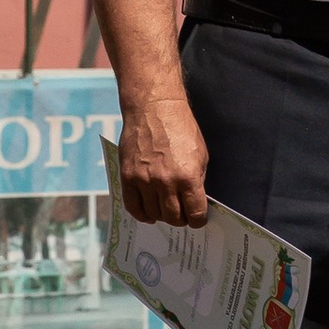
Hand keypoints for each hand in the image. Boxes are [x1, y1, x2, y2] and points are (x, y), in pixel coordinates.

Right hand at [117, 98, 210, 227]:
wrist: (154, 108)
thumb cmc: (180, 127)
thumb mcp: (200, 154)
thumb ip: (197, 180)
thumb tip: (194, 201)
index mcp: (188, 176)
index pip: (195, 213)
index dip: (198, 220)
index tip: (197, 220)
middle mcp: (166, 181)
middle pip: (173, 217)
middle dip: (180, 219)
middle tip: (181, 214)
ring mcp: (144, 180)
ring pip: (154, 214)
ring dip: (162, 216)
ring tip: (165, 209)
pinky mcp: (128, 177)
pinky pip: (133, 207)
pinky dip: (142, 214)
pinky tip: (148, 212)